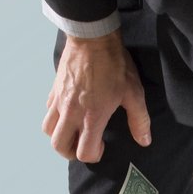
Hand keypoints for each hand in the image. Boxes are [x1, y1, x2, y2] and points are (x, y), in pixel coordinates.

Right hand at [44, 32, 149, 162]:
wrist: (92, 38)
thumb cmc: (115, 65)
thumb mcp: (134, 93)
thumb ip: (139, 120)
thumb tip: (144, 141)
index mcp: (92, 116)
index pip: (84, 152)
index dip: (93, 155)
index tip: (102, 146)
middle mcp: (71, 112)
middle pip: (58, 145)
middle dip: (71, 151)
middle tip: (83, 145)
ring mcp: (58, 100)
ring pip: (47, 130)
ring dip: (59, 136)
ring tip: (74, 132)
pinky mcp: (53, 90)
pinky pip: (47, 111)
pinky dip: (55, 118)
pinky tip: (69, 113)